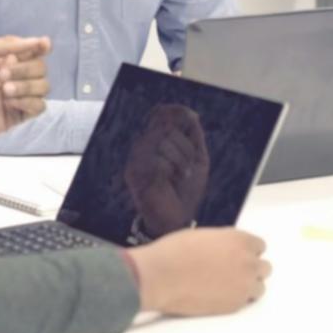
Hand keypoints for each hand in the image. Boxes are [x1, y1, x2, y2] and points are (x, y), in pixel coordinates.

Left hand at [0, 36, 50, 142]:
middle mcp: (17, 76)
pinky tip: (9, 104)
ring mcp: (20, 96)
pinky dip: (28, 102)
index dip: (42, 47)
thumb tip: (37, 41)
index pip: (34, 51)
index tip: (44, 45)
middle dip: (25, 70)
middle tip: (2, 76)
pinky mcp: (19, 115)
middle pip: (41, 68)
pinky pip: (39, 106)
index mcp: (8, 59)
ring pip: (44, 86)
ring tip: (4, 91)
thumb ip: (7, 44)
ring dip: (26, 86)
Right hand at [123, 104, 210, 236]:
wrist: (177, 220)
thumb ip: (194, 137)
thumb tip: (192, 115)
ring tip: (183, 175)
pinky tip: (172, 180)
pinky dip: (172, 167)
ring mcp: (137, 159)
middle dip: (186, 144)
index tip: (193, 118)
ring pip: (162, 139)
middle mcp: (144, 147)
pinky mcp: (134, 173)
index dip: (177, 111)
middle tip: (191, 163)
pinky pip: (156, 157)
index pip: (160, 113)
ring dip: (181, 157)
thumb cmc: (186, 192)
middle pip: (166, 125)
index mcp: (157, 142)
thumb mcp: (198, 160)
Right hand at [127, 228, 270, 314]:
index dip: (247, 251)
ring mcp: (243, 286)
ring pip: (259, 287)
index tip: (239, 256)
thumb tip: (228, 250)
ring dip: (248, 286)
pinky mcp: (234, 305)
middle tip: (234, 272)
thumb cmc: (175, 252)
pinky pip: (245, 302)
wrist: (161, 276)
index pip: (260, 246)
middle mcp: (247, 263)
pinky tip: (220, 295)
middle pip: (264, 268)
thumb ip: (224, 242)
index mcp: (240, 240)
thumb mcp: (204, 236)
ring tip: (229, 286)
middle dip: (251, 269)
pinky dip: (236, 299)